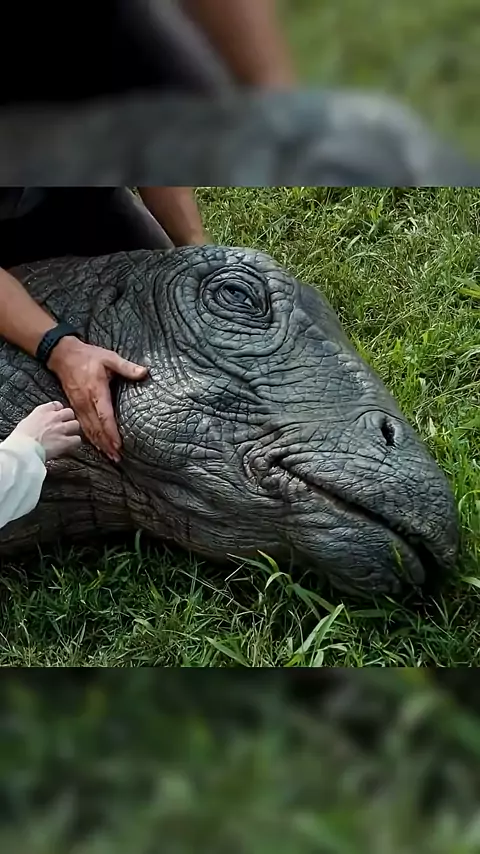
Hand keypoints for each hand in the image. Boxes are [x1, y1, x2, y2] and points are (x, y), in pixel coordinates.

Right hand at [11, 401, 81, 461]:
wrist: (23, 448)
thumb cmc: (20, 439)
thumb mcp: (26, 423)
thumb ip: (36, 421)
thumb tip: (39, 425)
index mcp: (42, 411)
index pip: (56, 404)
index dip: (59, 410)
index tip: (58, 414)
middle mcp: (54, 417)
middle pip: (69, 412)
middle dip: (68, 419)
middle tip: (65, 425)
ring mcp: (61, 428)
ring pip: (75, 424)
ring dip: (73, 430)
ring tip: (69, 435)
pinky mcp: (65, 441)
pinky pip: (77, 439)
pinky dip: (75, 442)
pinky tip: (70, 445)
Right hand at [48, 337, 147, 461]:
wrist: (63, 355)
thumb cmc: (88, 357)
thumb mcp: (109, 358)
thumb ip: (126, 367)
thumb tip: (144, 372)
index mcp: (96, 392)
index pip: (104, 416)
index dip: (111, 432)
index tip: (118, 444)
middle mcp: (86, 403)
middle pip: (97, 428)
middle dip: (107, 444)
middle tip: (117, 457)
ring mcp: (78, 407)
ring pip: (89, 429)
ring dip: (99, 444)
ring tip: (110, 456)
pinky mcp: (75, 408)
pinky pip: (83, 426)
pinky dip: (91, 438)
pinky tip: (98, 445)